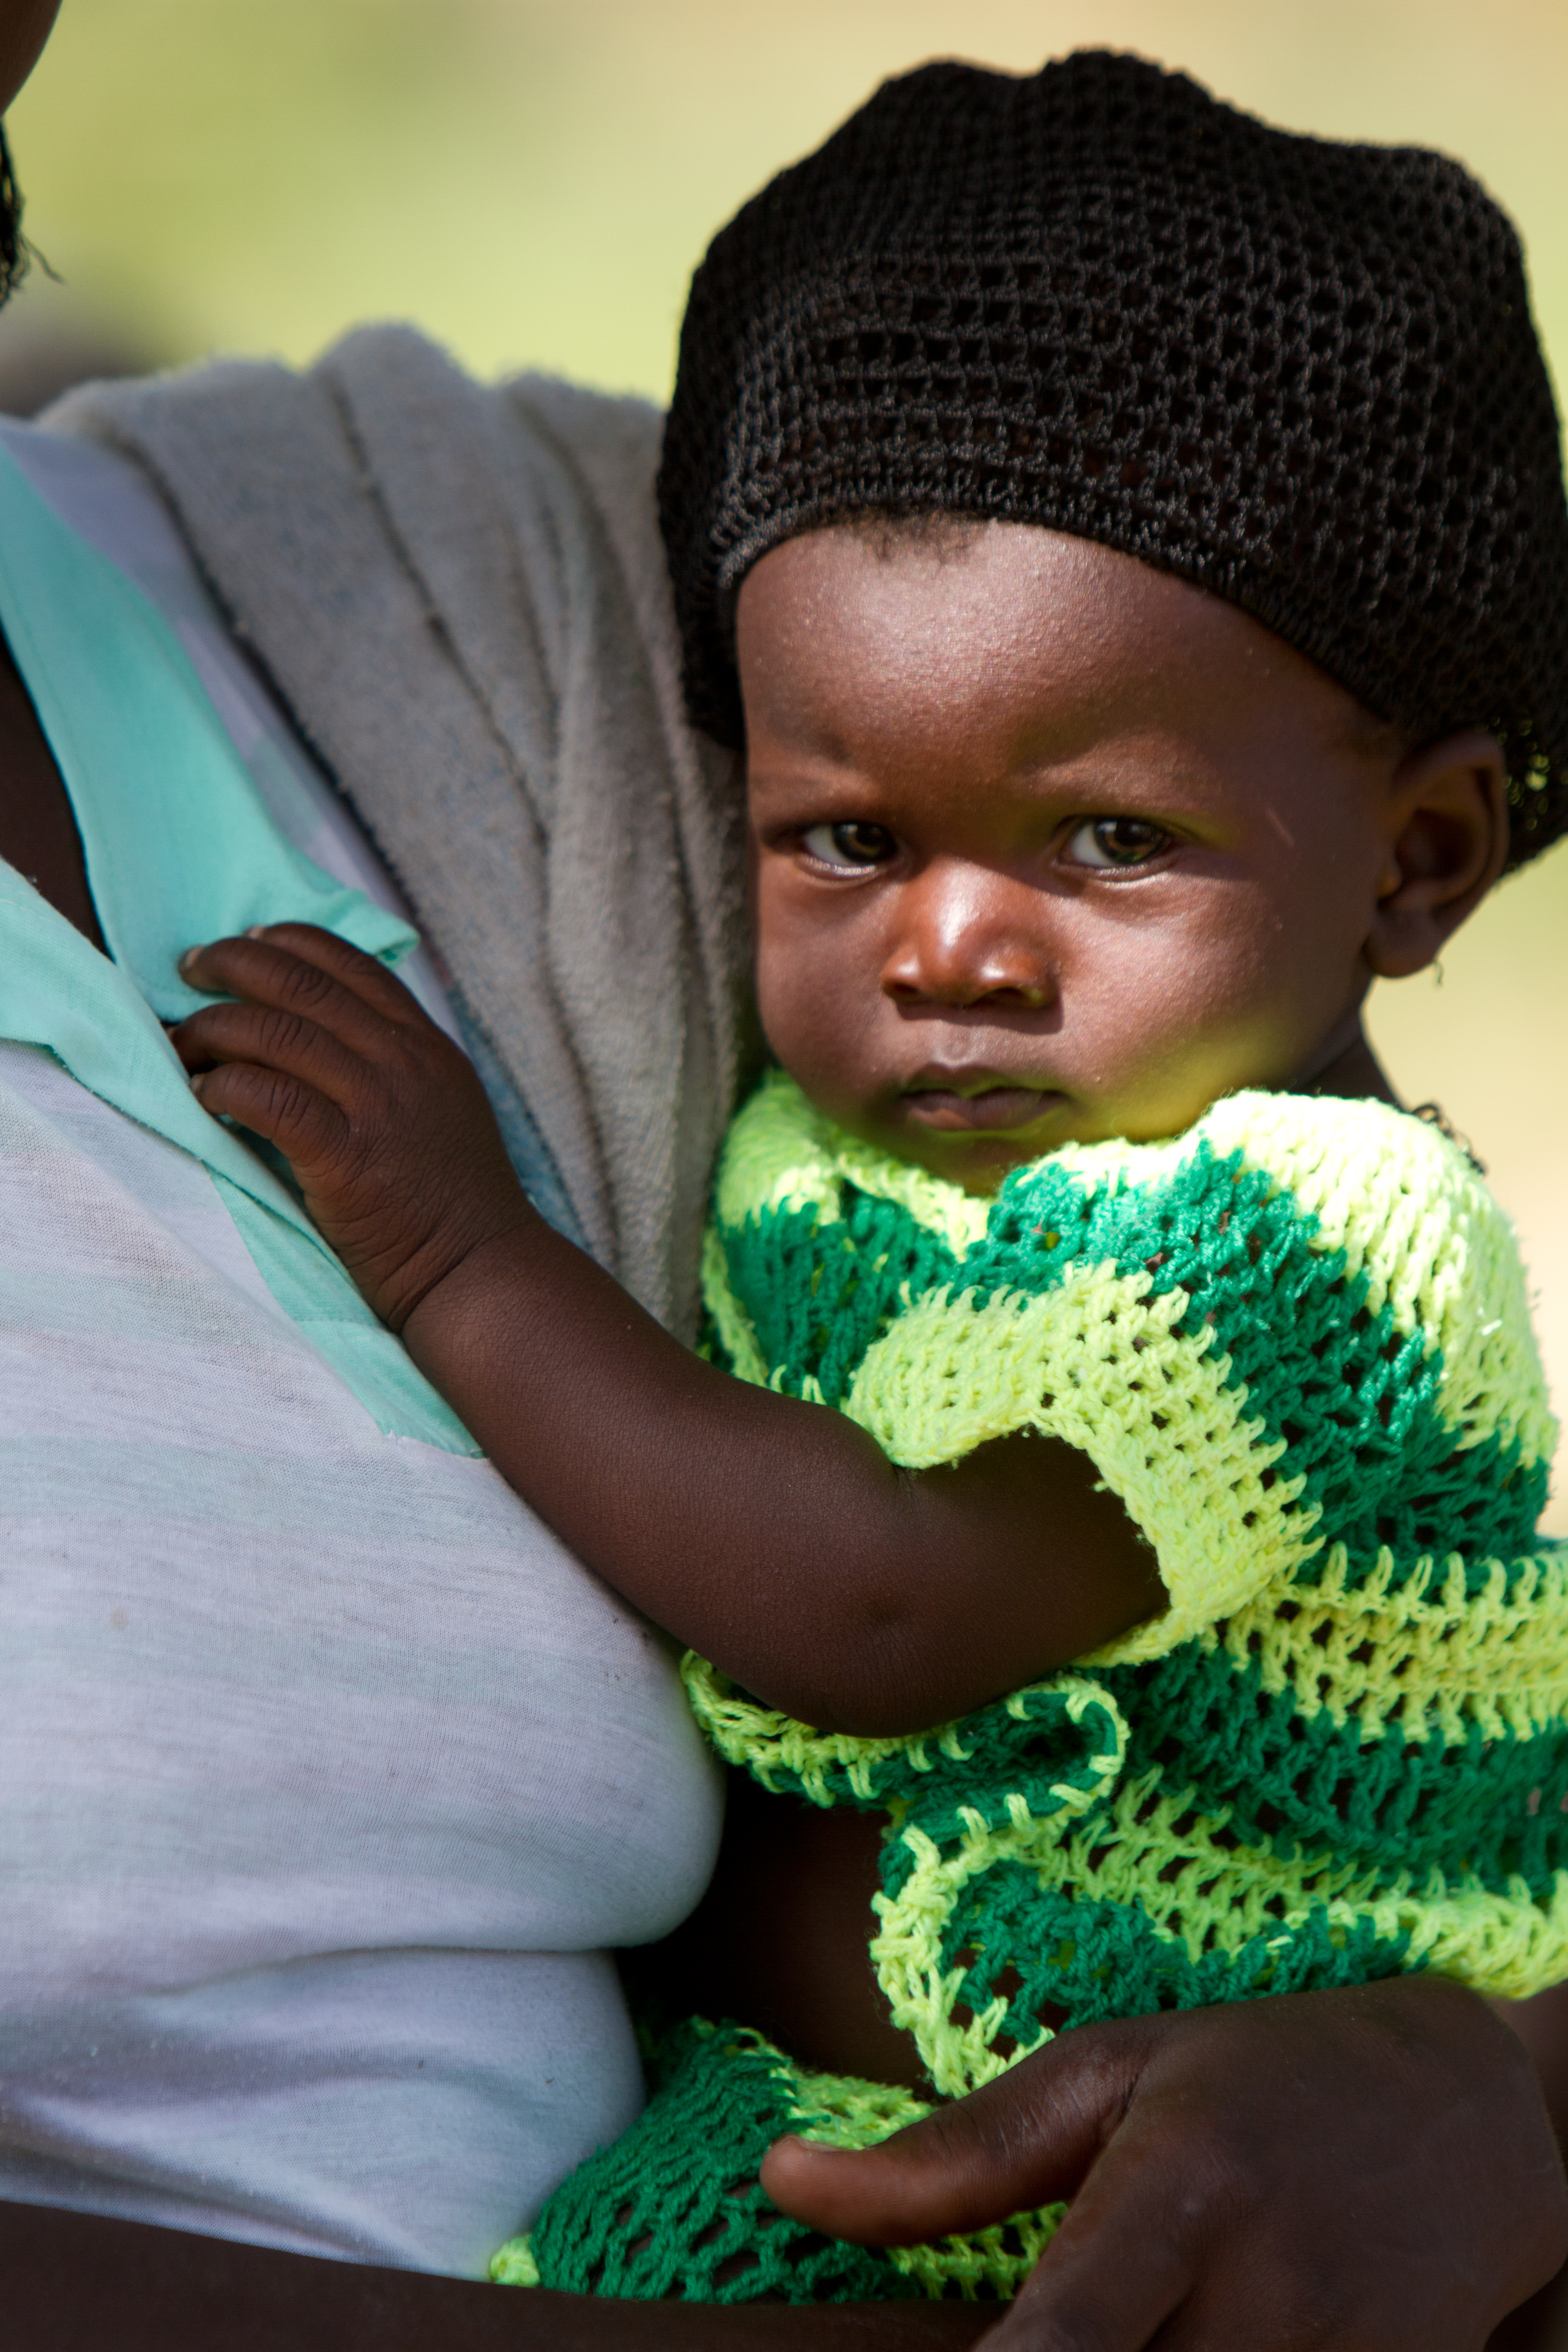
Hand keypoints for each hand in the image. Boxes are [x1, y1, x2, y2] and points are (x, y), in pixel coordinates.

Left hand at [174, 924, 531, 1328]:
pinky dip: (224, 1087)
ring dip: (213, 1029)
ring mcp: (378, 1107)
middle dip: (233, 963)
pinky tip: (202, 1096)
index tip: (246, 942)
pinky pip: (269, 1099)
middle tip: (189, 971)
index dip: (288, 942)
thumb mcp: (442, 1108)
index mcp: (426, 1046)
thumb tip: (318, 1038)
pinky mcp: (348, 1158)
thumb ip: (395, 1066)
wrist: (482, 1273)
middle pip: (303, 984)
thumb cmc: (452, 1205)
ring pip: (277, 1033)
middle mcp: (404, 1063)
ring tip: (182, 1044)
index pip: (351, 964)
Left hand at [761, 1979, 1567, 2348]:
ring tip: (1079, 2321)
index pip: (1073, 2336)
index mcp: (1183, 2190)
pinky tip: (1165, 2338)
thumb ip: (953, 2154)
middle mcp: (1266, 2297)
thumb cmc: (1255, 2076)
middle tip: (1008, 2320)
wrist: (1466, 2111)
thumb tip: (781, 2179)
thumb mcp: (1105, 2071)